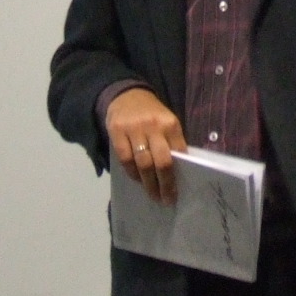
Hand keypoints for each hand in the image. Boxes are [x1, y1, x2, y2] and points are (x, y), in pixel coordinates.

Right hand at [107, 88, 186, 204]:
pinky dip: (132, 173)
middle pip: (162, 162)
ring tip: (152, 194)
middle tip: (166, 199)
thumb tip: (178, 173)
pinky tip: (137, 179)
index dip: (178, 175)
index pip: (178, 154)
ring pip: (143, 163)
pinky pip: (125, 159)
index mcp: (171, 124)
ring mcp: (134, 128)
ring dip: (148, 183)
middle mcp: (154, 126)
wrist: (127, 95)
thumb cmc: (152, 115)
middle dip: (165, 184)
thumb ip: (172, 143)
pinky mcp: (117, 131)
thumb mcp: (167, 123)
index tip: (177, 192)